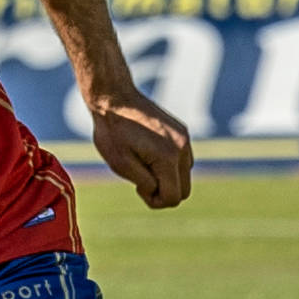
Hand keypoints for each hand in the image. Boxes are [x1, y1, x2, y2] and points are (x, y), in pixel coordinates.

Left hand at [89, 91, 194, 208]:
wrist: (114, 97)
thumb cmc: (113, 132)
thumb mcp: (122, 165)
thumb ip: (146, 184)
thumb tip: (160, 192)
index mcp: (168, 158)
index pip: (173, 198)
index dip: (154, 200)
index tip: (137, 186)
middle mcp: (183, 148)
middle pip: (184, 191)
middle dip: (163, 192)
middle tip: (140, 178)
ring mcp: (185, 138)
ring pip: (184, 176)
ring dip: (166, 178)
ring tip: (143, 164)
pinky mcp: (182, 132)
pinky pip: (182, 160)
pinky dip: (169, 165)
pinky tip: (148, 153)